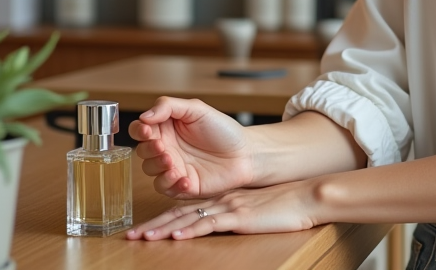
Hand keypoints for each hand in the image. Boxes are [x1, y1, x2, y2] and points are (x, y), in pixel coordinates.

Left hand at [125, 179, 322, 240]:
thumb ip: (236, 215)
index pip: (185, 209)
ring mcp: (229, 207)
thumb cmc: (284, 206)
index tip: (143, 230)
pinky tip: (176, 234)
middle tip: (130, 236)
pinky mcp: (240, 216)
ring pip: (188, 217)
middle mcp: (220, 201)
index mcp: (222, 200)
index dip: (162, 219)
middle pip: (179, 212)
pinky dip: (191, 229)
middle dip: (153, 225)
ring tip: (143, 237)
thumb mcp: (254, 210)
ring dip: (163, 228)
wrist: (305, 197)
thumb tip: (220, 225)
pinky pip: (210, 223)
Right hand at [129, 97, 253, 198]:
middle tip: (163, 147)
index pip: (140, 129)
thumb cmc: (223, 130)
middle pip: (142, 151)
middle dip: (149, 150)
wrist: (245, 153)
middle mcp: (166, 148)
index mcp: (166, 128)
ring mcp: (173, 168)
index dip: (139, 130)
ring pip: (150, 171)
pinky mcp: (181, 186)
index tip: (148, 130)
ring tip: (173, 163)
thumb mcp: (197, 109)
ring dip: (158, 167)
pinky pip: (166, 188)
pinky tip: (185, 179)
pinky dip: (172, 184)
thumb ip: (168, 107)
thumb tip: (145, 116)